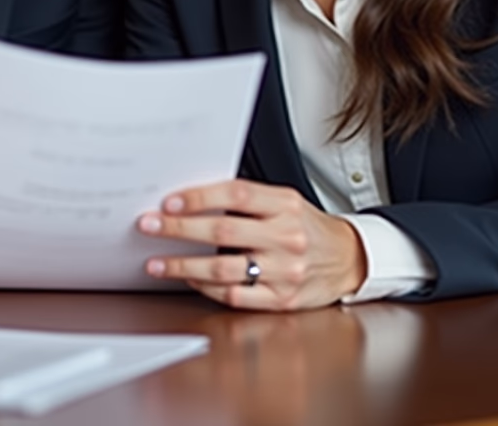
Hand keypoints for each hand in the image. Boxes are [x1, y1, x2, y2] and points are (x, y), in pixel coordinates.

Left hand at [137, 179, 366, 309]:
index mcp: (285, 205)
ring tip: (157, 262)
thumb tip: (191, 198)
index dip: (199, 198)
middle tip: (149, 226)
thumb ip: (246, 200)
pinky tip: (189, 280)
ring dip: (183, 265)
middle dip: (178, 229)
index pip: (235, 196)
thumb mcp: (284, 201)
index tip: (169, 202)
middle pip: (222, 233)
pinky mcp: (281, 300)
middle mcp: (285, 237)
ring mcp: (284, 271)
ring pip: (223, 269)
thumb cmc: (308, 226)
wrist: (348, 259)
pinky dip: (207, 288)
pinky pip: (235, 295)